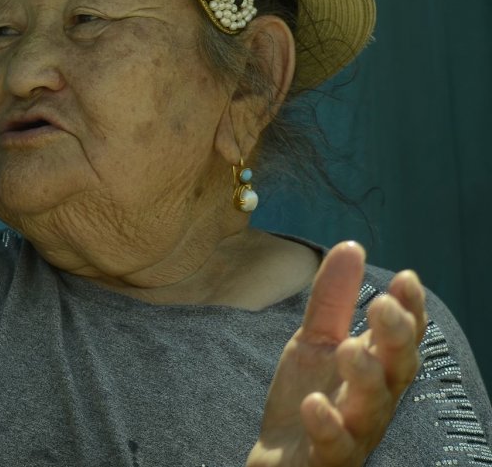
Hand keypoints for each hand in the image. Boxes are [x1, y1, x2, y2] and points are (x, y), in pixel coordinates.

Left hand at [247, 242, 427, 465]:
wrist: (280, 459)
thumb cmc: (310, 396)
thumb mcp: (314, 340)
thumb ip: (332, 299)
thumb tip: (352, 245)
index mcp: (375, 368)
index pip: (401, 337)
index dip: (409, 310)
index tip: (406, 277)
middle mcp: (374, 400)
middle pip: (397, 369)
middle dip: (394, 338)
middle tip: (382, 306)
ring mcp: (354, 431)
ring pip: (373, 408)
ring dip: (364, 377)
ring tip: (347, 349)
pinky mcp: (328, 459)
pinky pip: (336, 447)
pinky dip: (328, 426)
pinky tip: (316, 403)